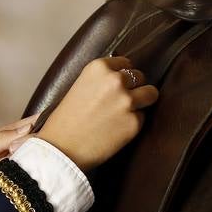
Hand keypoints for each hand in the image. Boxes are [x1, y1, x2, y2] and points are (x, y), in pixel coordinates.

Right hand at [35, 56, 158, 171]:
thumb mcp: (80, 85)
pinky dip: (134, 123)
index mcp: (99, 68)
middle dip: (133, 87)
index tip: (117, 85)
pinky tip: (117, 129)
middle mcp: (116, 81)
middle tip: (120, 101)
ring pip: (150, 93)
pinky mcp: (134, 122)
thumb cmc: (65, 120)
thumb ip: (101, 79)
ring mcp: (127, 101)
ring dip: (143, 101)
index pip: (125, 63)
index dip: (122, 75)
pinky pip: (143, 117)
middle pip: (140, 76)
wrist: (61, 148)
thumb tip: (121, 76)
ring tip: (128, 112)